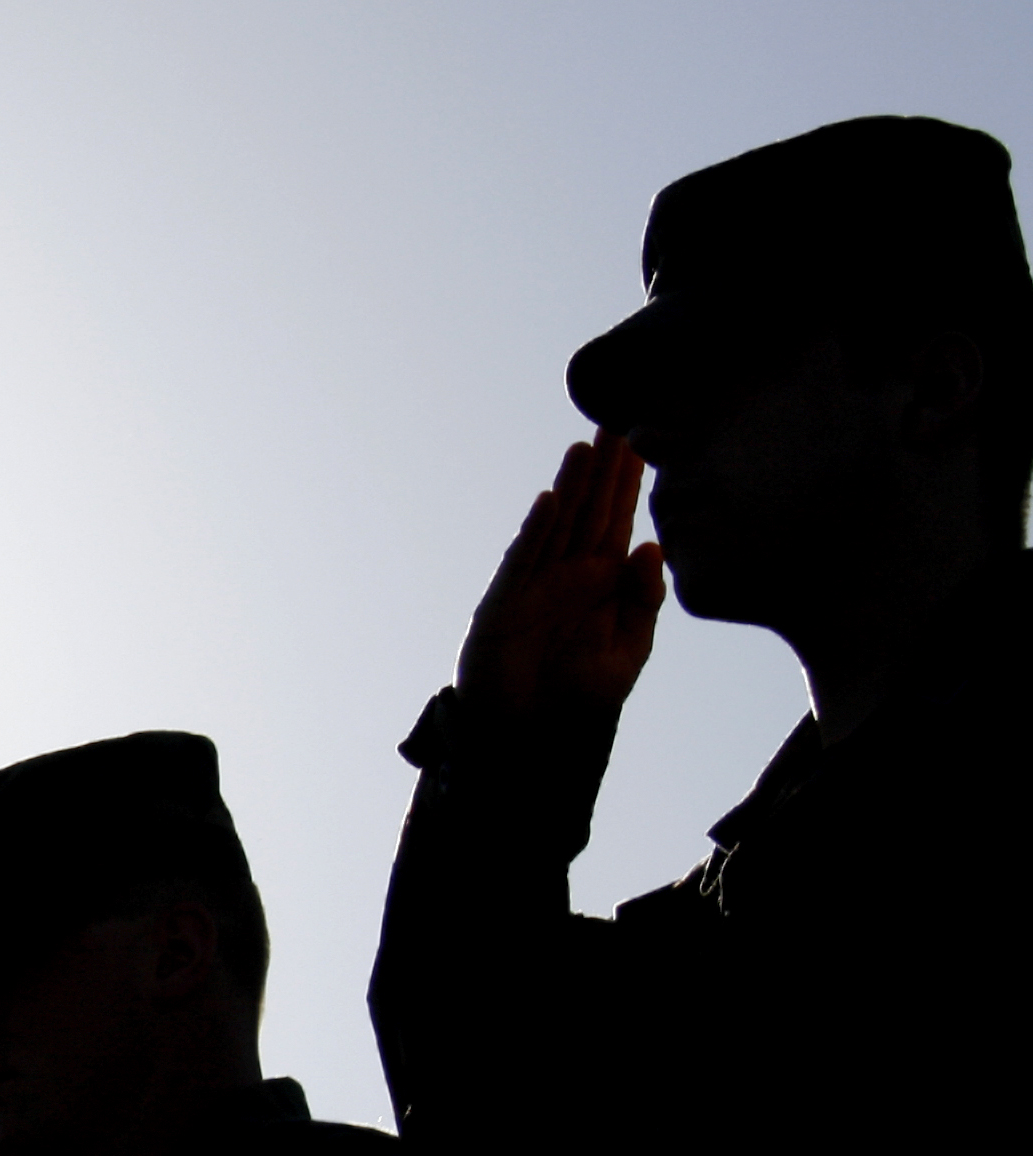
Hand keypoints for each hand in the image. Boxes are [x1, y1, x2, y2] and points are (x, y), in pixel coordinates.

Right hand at [456, 431, 661, 727]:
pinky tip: (550, 500)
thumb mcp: (629, 653)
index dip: (632, 481)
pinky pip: (523, 560)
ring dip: (572, 485)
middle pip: (589, 509)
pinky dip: (537, 530)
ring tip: (588, 445)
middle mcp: (568, 573)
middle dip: (604, 466)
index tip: (649, 436)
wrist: (529, 740)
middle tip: (619, 415)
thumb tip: (650, 546)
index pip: (620, 519)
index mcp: (603, 581)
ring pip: (559, 525)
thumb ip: (643, 603)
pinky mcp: (505, 604)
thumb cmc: (578, 700)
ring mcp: (534, 585)